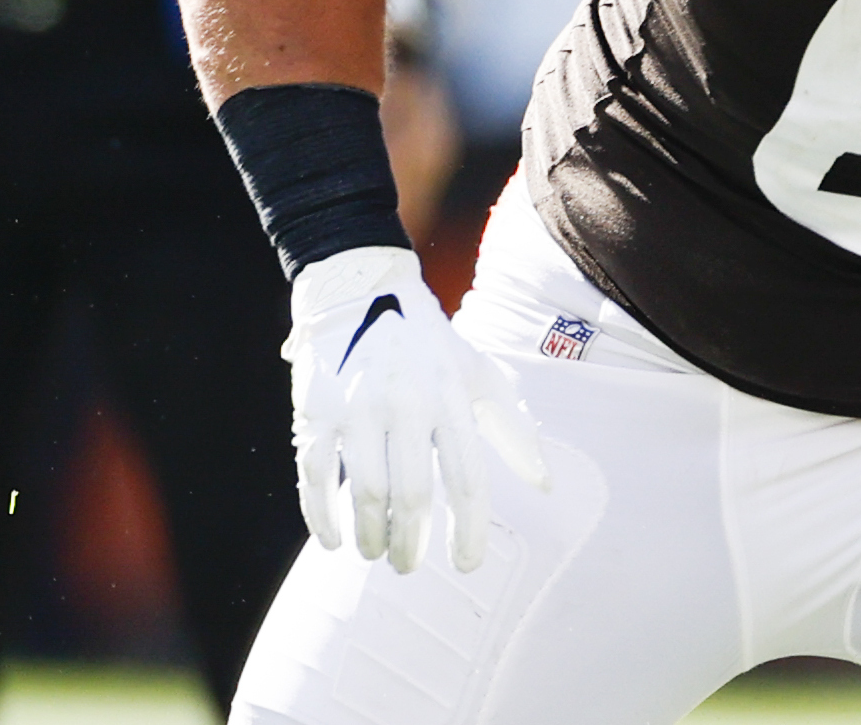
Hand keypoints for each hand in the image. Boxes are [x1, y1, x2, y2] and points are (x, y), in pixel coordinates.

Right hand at [284, 246, 548, 573]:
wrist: (361, 292)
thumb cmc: (431, 346)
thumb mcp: (477, 375)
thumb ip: (512, 428)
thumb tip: (545, 484)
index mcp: (451, 396)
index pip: (467, 478)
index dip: (468, 529)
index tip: (467, 565)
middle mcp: (408, 402)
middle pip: (414, 494)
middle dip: (412, 542)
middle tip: (410, 568)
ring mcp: (358, 407)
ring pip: (365, 492)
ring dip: (371, 536)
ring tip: (378, 554)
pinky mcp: (316, 410)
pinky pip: (315, 476)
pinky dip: (322, 516)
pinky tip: (334, 540)